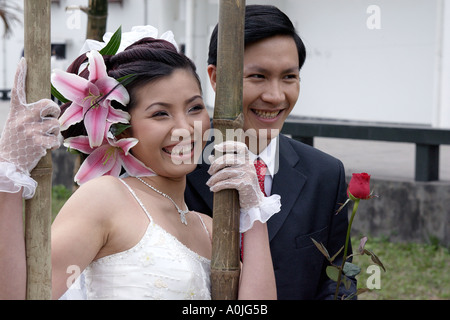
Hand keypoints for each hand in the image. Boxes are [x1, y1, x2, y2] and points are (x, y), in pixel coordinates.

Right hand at [0, 58, 60, 175]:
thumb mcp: (16, 125)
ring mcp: (31, 130)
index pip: (17, 89)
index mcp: (16, 112)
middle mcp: (23, 118)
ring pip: (56, 124)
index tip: (24, 60)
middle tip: (50, 118)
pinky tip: (43, 148)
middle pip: (50, 104)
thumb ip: (29, 115)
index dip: (20, 74)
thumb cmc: (16, 143)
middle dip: (54, 111)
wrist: (9, 164)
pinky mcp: (39, 142)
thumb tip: (50, 108)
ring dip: (53, 132)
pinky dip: (53, 145)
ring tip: (41, 138)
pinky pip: (56, 139)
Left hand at [206, 141, 263, 209]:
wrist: (254, 202)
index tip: (216, 147)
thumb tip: (210, 156)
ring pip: (225, 172)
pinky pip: (226, 183)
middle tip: (209, 172)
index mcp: (247, 160)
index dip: (228, 144)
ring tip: (209, 183)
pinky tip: (213, 189)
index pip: (240, 146)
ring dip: (214, 178)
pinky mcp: (245, 184)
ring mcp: (248, 174)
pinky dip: (217, 186)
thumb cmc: (243, 186)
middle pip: (227, 159)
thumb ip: (225, 164)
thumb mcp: (236, 173)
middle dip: (215, 165)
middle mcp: (249, 164)